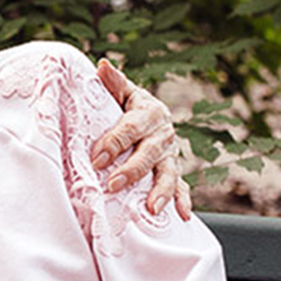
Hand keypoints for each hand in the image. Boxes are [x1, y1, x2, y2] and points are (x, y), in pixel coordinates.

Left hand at [91, 59, 192, 220]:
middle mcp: (164, 134)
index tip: (96, 158)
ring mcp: (170, 154)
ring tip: (152, 208)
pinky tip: (183, 215)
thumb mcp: (120, 91)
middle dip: (131, 170)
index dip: (114, 143)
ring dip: (161, 191)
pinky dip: (183, 200)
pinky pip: (180, 186)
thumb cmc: (127, 105)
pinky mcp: (173, 169)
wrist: (146, 116)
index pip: (131, 128)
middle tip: (113, 184)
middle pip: (149, 153)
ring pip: (168, 173)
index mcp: (150, 112)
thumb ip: (112, 82)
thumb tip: (103, 65)